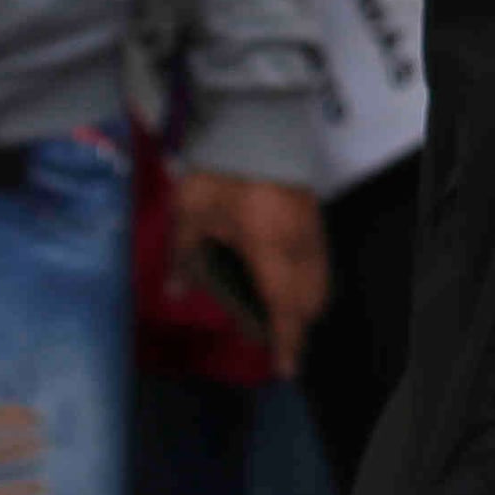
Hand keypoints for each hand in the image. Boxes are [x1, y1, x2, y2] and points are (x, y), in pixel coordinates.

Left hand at [171, 168, 326, 376]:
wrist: (252, 125)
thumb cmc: (218, 173)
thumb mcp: (190, 215)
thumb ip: (183, 257)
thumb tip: (174, 293)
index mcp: (269, 248)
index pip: (285, 306)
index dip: (286, 341)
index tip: (285, 369)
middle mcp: (299, 244)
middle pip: (312, 298)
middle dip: (295, 325)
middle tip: (267, 336)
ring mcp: (311, 228)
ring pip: (320, 280)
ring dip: (302, 303)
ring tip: (271, 312)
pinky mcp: (313, 215)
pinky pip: (317, 261)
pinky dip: (304, 280)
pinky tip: (277, 279)